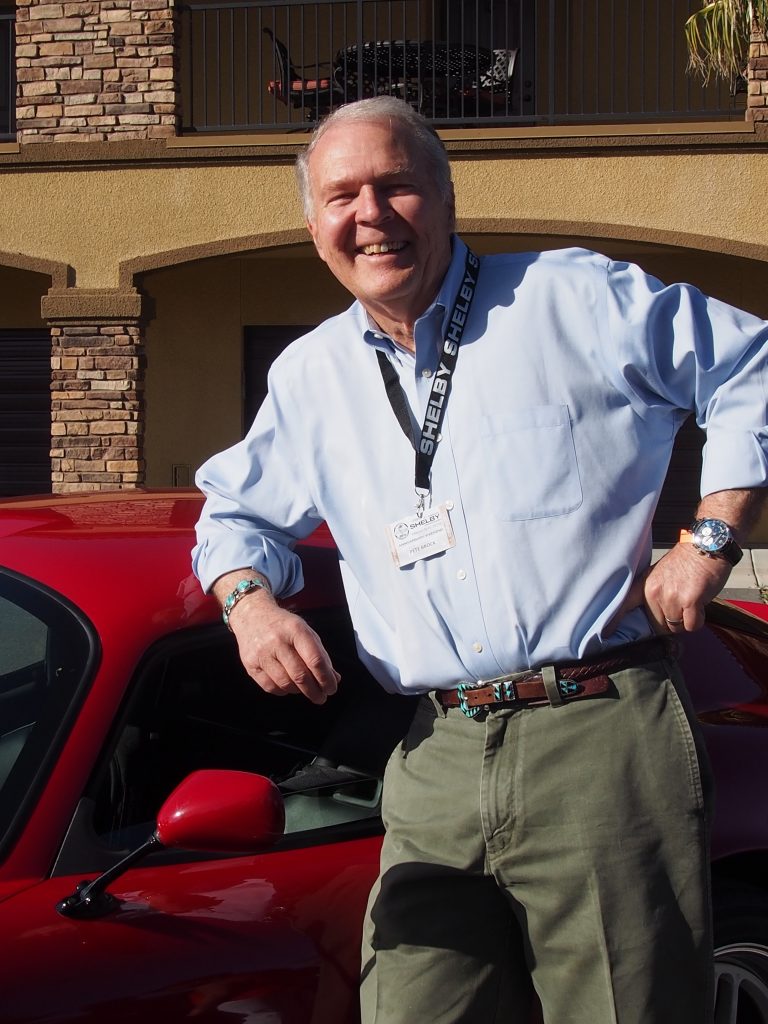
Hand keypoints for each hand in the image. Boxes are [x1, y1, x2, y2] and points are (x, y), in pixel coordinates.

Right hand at [227, 589, 339, 703]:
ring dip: (299, 691)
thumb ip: (320, 654)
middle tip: (321, 697)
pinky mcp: (250, 664)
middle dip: (314, 691)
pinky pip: (270, 687)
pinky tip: (288, 686)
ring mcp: (262, 653)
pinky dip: (283, 691)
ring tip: (305, 689)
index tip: (331, 688)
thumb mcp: (305, 632)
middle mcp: (277, 641)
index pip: (315, 660)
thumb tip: (334, 678)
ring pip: (285, 683)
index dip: (326, 678)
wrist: (252, 615)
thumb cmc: (283, 626)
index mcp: (296, 630)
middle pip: (300, 675)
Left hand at [611, 542, 731, 634]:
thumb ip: (653, 593)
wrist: (706, 547)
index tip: (605, 634)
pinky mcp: (689, 602)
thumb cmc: (686, 561)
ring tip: (691, 603)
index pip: (624, 605)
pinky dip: (697, 621)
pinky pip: (691, 626)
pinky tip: (700, 605)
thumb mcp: (659, 573)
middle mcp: (654, 592)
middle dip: (669, 623)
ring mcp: (671, 597)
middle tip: (680, 607)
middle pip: (657, 625)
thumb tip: (654, 616)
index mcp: (644, 584)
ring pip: (675, 627)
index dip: (614, 622)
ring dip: (685, 621)